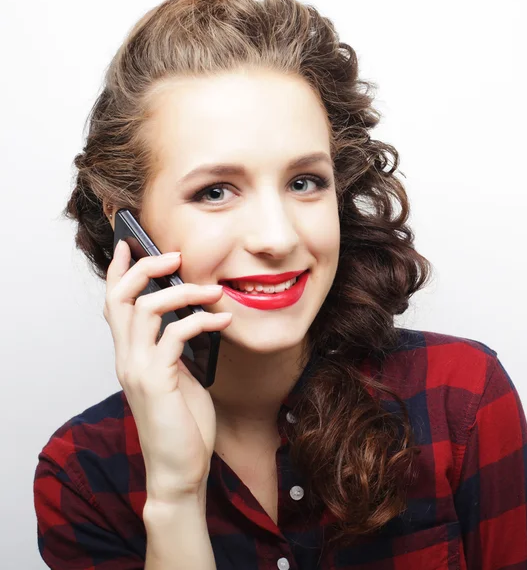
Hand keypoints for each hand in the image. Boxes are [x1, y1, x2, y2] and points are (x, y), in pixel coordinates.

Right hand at [103, 240, 231, 503]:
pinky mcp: (157, 381)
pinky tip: (224, 319)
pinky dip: (201, 320)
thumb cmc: (182, 422)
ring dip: (182, 292)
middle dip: (145, 269)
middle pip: (120, 297)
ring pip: (145, 310)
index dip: (120, 271)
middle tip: (174, 256)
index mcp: (131, 354)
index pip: (115, 304)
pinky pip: (175, 335)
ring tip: (213, 289)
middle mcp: (127, 358)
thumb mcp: (178, 376)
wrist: (180, 469)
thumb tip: (194, 319)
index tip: (131, 244)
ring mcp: (138, 369)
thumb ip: (176, 349)